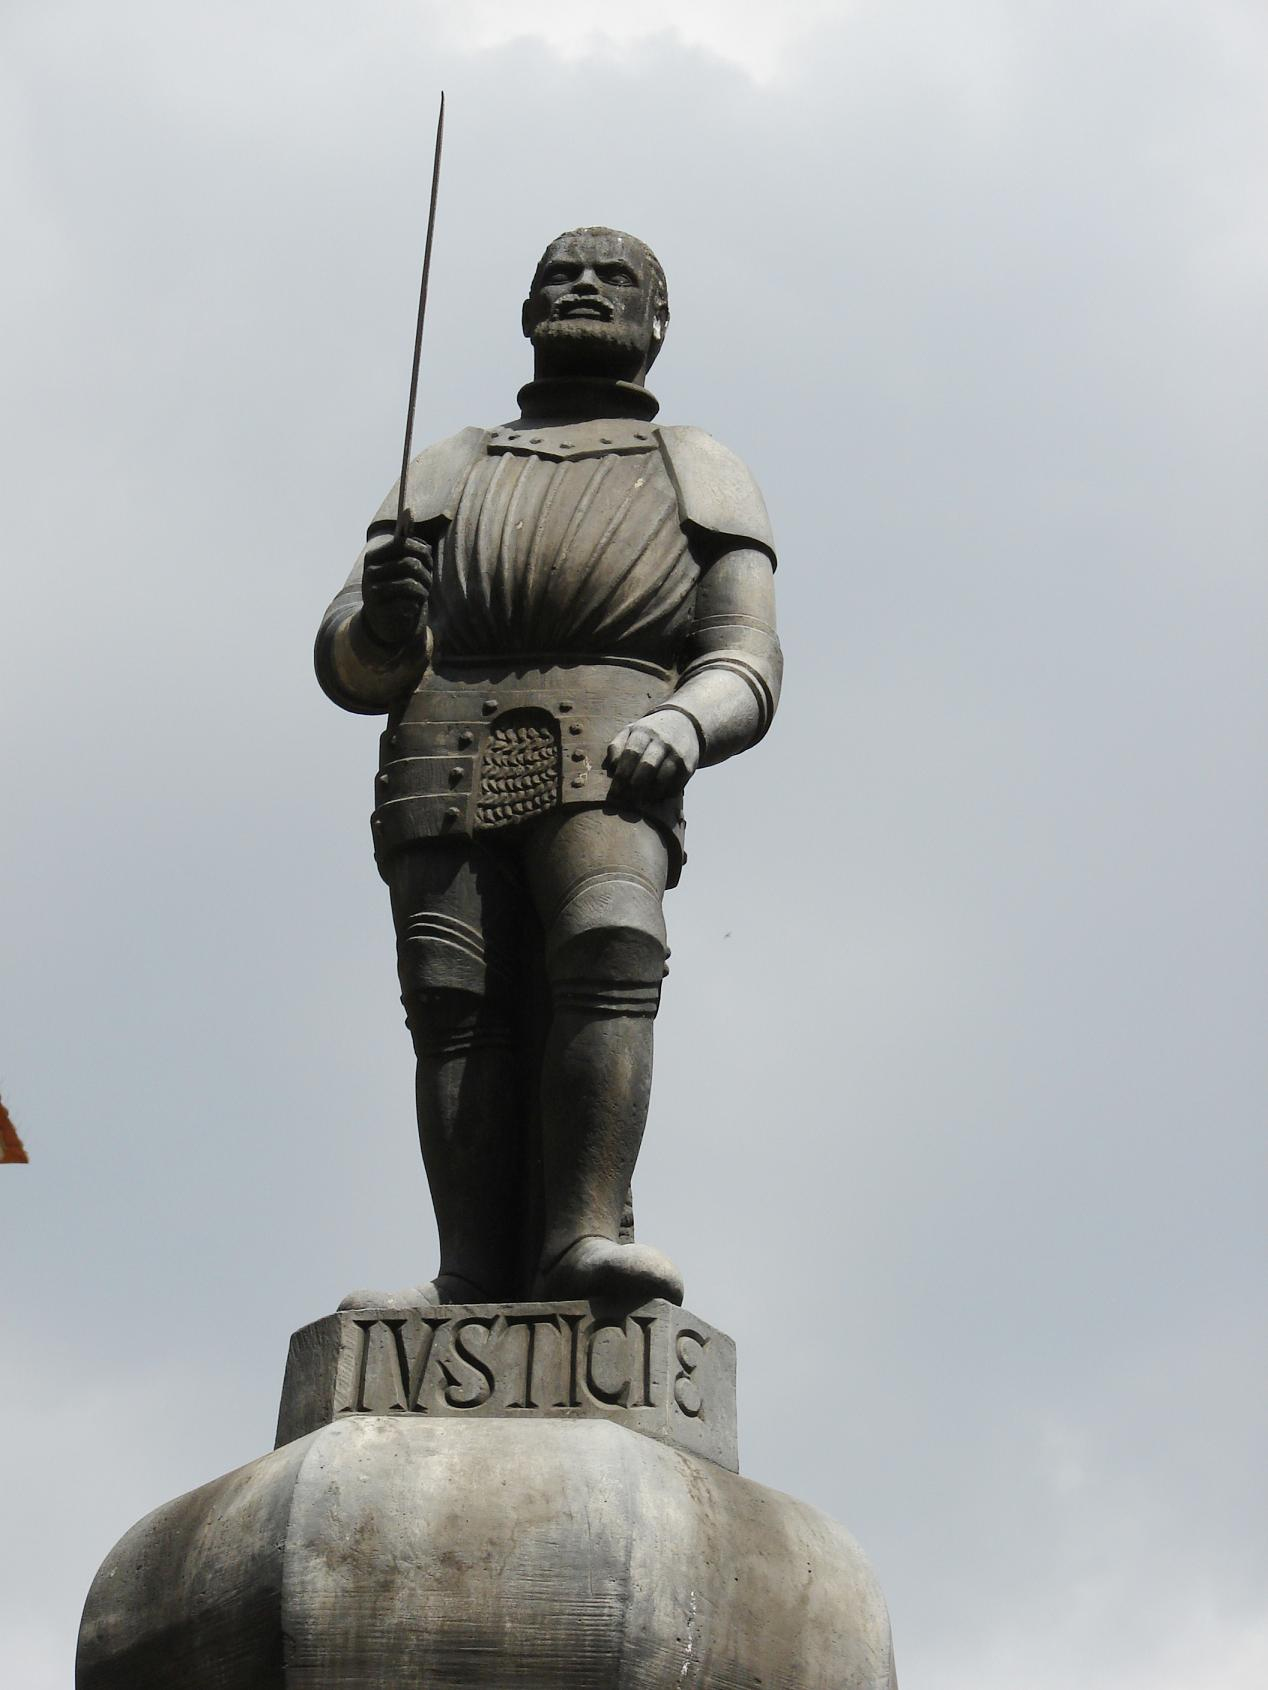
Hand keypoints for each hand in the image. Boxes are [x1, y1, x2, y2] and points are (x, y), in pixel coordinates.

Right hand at [361, 530, 432, 647]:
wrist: (382, 621)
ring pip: (410, 584)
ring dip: (424, 590)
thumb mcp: (402, 569)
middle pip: (410, 563)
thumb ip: (413, 555)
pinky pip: (407, 604)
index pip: (400, 544)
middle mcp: (370, 573)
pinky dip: (416, 606)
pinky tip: (413, 608)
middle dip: (426, 574)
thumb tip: (427, 547)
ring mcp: (372, 592)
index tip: (428, 562)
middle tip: (429, 582)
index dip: (421, 550)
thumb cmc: (396, 589)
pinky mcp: (380, 611)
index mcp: (373, 557)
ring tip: (423, 595)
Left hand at [605, 709, 700, 800]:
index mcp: (644, 732)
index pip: (631, 753)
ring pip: (663, 778)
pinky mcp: (689, 766)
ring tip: (640, 801)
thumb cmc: (649, 734)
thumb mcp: (631, 732)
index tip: (615, 792)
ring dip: (649, 793)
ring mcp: (677, 753)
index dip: (622, 774)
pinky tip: (654, 798)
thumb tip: (611, 768)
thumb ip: (617, 747)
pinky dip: (663, 794)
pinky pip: (675, 785)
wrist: (684, 724)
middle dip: (634, 785)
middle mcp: (662, 741)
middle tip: (626, 799)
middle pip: (647, 766)